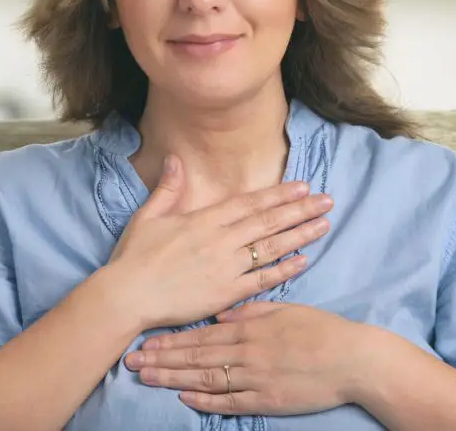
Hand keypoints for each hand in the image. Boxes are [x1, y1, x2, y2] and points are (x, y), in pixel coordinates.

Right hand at [108, 155, 333, 329]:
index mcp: (204, 220)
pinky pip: (261, 280)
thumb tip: (176, 159)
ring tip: (323, 225)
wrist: (128, 296)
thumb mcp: (148, 216)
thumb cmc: (134, 257)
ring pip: (271, 247)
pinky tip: (302, 261)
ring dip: (300, 235)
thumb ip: (168, 188)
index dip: (279, 194)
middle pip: (268, 221)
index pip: (250, 203)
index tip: (302, 186)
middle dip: (300, 210)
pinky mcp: (226, 293)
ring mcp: (226, 267)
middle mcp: (221, 240)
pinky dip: (283, 270)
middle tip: (327, 201)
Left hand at [123, 302, 364, 415]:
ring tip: (147, 378)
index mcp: (250, 328)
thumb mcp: (285, 310)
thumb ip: (251, 311)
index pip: (201, 335)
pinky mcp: (267, 400)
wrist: (352, 359)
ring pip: (206, 378)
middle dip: (162, 358)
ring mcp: (256, 378)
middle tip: (132, 362)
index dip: (172, 339)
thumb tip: (221, 313)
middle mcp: (247, 352)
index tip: (146, 341)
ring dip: (174, 378)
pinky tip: (185, 398)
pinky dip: (206, 400)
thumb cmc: (320, 330)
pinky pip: (230, 402)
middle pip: (196, 356)